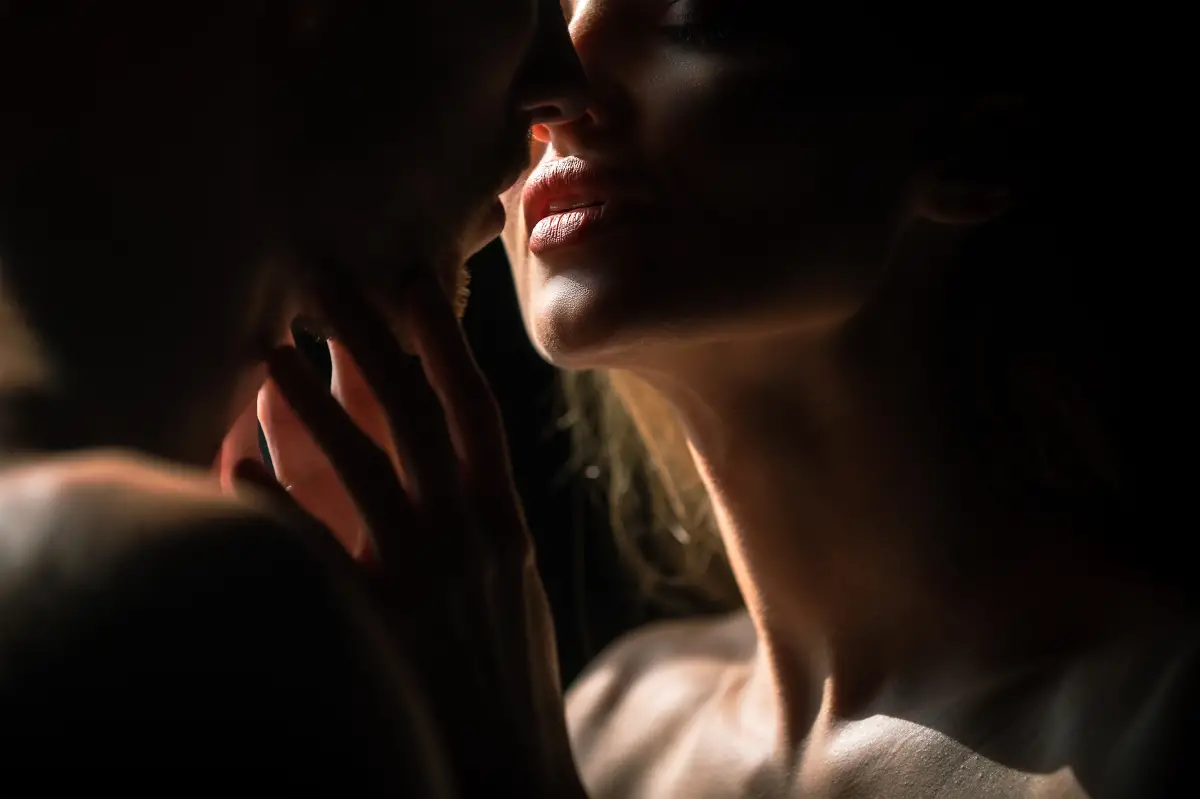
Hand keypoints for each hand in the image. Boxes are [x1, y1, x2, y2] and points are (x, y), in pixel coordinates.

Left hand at [226, 270, 581, 794]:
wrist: (509, 764)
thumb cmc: (502, 667)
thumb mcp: (506, 577)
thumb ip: (470, 508)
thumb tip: (424, 450)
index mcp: (503, 515)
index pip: (472, 403)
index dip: (442, 335)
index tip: (413, 274)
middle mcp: (466, 530)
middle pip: (410, 408)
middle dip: (366, 332)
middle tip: (321, 270)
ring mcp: (422, 572)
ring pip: (357, 463)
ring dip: (305, 400)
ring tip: (263, 348)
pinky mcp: (378, 619)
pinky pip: (315, 550)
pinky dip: (274, 506)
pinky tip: (234, 467)